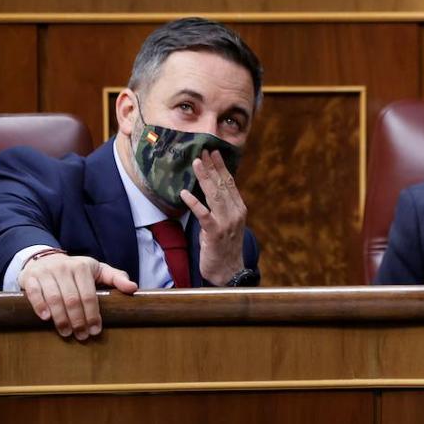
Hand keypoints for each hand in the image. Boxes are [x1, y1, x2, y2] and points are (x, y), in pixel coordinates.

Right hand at [19, 253, 137, 338]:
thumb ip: (116, 278)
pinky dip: (40, 306)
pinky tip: (46, 319)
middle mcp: (64, 268)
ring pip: (54, 298)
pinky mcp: (30, 278)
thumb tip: (133, 288)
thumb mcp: (98, 270)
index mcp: (82, 268)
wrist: (45, 258)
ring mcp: (45, 273)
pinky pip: (33, 293)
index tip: (96, 330)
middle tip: (82, 336)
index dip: (93, 314)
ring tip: (67, 333)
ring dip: (61, 318)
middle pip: (72, 299)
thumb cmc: (76, 269)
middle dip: (78, 320)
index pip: (89, 295)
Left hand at [181, 149, 247, 285]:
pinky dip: (194, 203)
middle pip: (222, 185)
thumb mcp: (227, 224)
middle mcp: (235, 212)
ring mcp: (226, 222)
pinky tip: (184, 193)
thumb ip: (222, 208)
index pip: (230, 183)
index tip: (214, 153)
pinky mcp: (215, 233)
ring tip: (196, 163)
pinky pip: (203, 214)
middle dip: (212, 167)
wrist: (230, 272)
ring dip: (205, 178)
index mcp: (239, 208)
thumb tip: (210, 191)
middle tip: (203, 151)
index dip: (222, 167)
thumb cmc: (225, 248)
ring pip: (214, 195)